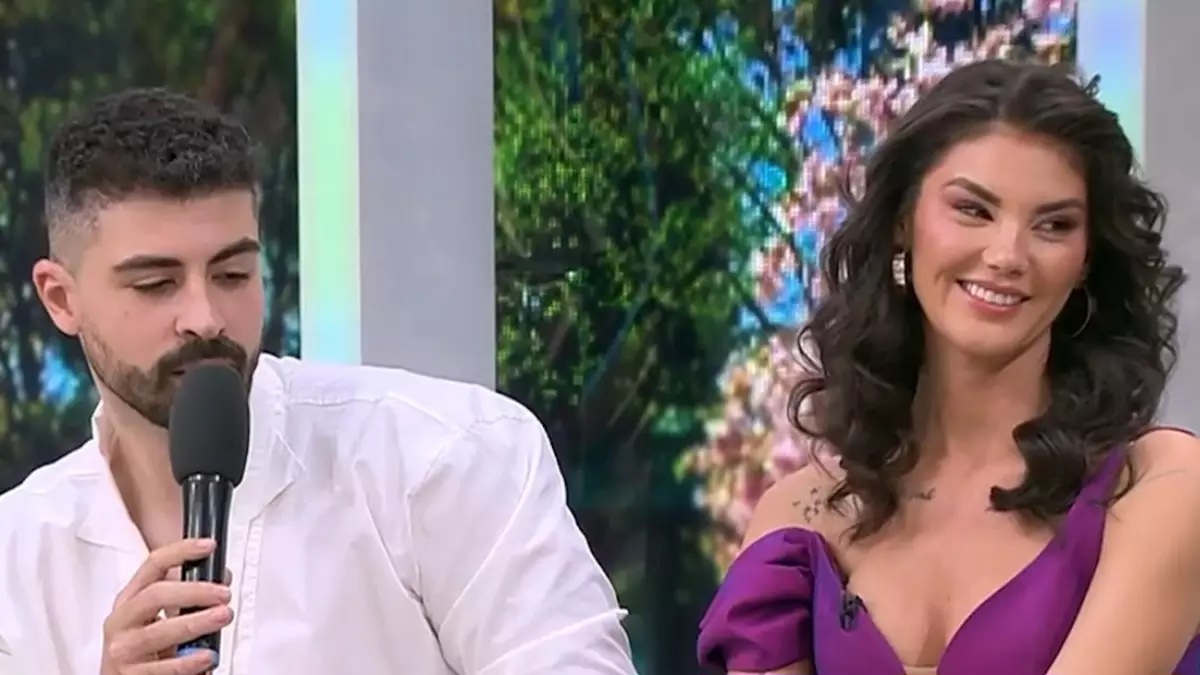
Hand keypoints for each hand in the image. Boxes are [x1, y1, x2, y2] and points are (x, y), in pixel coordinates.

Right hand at [101, 539, 233, 674]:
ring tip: (222, 617)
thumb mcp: (159, 617)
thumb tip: (222, 578)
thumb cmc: (144, 647)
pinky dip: (188, 662)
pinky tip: (207, 656)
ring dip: (197, 622)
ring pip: (160, 632)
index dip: (181, 551)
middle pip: (156, 594)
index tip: (209, 545)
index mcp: (129, 600)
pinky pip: (163, 668)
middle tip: (224, 595)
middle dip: (195, 591)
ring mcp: (123, 650)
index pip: (153, 565)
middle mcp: (121, 622)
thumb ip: (187, 596)